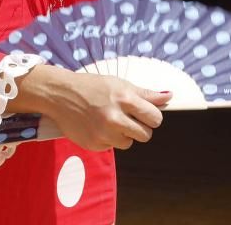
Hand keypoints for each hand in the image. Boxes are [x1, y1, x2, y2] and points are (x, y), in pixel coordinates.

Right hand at [8, 64, 171, 150]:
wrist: (60, 94)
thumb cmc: (93, 86)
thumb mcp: (120, 84)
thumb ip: (146, 94)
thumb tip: (169, 96)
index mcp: (124, 99)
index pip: (154, 118)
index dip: (152, 117)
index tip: (146, 115)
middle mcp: (114, 117)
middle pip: (145, 135)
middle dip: (140, 128)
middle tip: (129, 118)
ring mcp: (103, 133)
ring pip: (129, 143)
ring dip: (124, 135)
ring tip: (111, 121)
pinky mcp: (93, 144)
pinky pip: (111, 147)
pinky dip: (108, 139)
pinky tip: (98, 126)